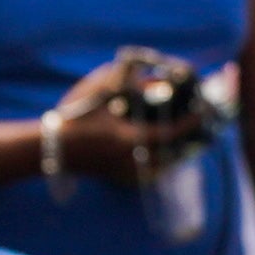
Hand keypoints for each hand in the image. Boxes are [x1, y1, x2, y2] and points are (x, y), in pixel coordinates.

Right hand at [30, 54, 201, 189]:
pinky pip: (155, 167)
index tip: (202, 109)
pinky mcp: (125, 176)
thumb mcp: (99, 91)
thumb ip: (127, 80)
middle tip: (200, 120)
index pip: (171, 133)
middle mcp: (135, 161)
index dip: (190, 121)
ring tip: (188, 130)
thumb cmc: (74, 117)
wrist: (52, 148)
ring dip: (178, 146)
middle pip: (175, 152)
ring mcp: (130, 171)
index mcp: (130, 140)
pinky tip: (166, 142)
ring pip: (166, 162)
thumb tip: (154, 78)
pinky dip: (164, 154)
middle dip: (190, 136)